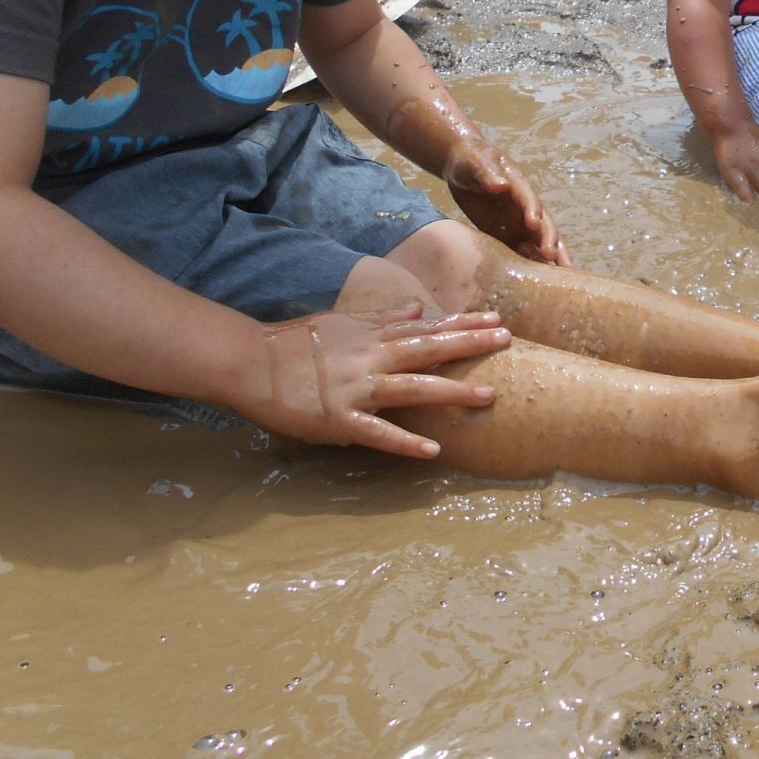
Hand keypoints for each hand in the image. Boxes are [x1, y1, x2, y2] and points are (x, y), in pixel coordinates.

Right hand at [241, 303, 511, 458]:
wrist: (251, 363)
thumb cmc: (294, 343)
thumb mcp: (342, 323)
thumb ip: (383, 319)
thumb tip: (417, 307)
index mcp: (372, 337)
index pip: (426, 328)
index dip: (462, 323)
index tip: (496, 318)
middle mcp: (371, 359)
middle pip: (429, 350)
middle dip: (469, 344)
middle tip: (507, 340)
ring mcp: (357, 389)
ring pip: (413, 388)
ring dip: (452, 392)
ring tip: (489, 396)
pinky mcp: (340, 419)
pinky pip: (379, 433)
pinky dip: (406, 442)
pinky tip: (434, 451)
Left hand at [444, 138, 571, 266]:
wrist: (463, 169)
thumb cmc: (470, 161)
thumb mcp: (475, 163)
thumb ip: (487, 173)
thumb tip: (501, 186)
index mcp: (518, 185)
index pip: (529, 199)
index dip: (533, 211)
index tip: (533, 224)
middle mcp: (524, 206)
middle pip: (543, 224)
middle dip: (549, 239)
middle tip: (552, 257)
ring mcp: (518, 222)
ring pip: (539, 241)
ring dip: (550, 256)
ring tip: (562, 275)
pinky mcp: (508, 234)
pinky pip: (521, 251)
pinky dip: (529, 264)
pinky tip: (534, 280)